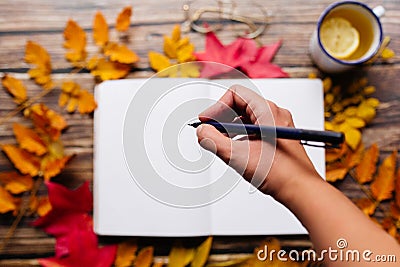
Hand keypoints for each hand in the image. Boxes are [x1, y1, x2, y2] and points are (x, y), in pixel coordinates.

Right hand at [196, 84, 321, 198]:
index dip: (217, 107)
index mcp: (268, 111)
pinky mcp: (277, 137)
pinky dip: (240, 136)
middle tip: (210, 133)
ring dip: (229, 129)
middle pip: (240, 105)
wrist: (301, 190)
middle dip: (221, 119)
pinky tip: (235, 150)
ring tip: (221, 143)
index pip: (235, 95)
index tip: (206, 122)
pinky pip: (254, 129)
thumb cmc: (281, 173)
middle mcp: (274, 114)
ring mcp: (277, 126)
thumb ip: (214, 141)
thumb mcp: (238, 156)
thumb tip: (202, 131)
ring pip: (246, 118)